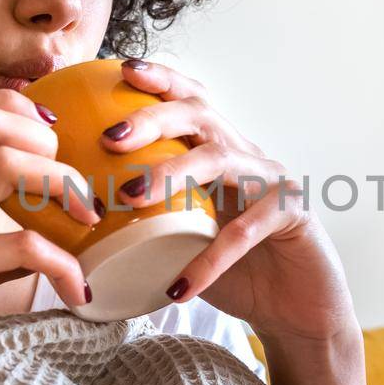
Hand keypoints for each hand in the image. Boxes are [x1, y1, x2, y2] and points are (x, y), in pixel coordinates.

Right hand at [0, 89, 100, 384]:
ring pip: (6, 164)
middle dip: (44, 139)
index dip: (16, 112)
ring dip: (62, 184)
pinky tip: (75, 290)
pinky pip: (22, 247)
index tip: (49, 147)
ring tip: (84, 219)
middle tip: (66, 184)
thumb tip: (45, 240)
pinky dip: (63, 265)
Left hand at [100, 59, 357, 346]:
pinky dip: (208, 261)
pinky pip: (243, 233)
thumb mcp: (185, 245)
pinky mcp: (293, 215)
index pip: (191, 103)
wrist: (300, 314)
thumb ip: (148, 227)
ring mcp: (273, 183)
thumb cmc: (239, 277)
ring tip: (130, 198)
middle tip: (110, 137)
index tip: (122, 70)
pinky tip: (179, 287)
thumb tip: (82, 228)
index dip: (161, 80)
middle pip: (201, 116)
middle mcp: (248, 158)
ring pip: (219, 160)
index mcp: (221, 154)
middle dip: (153, 119)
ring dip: (171, 173)